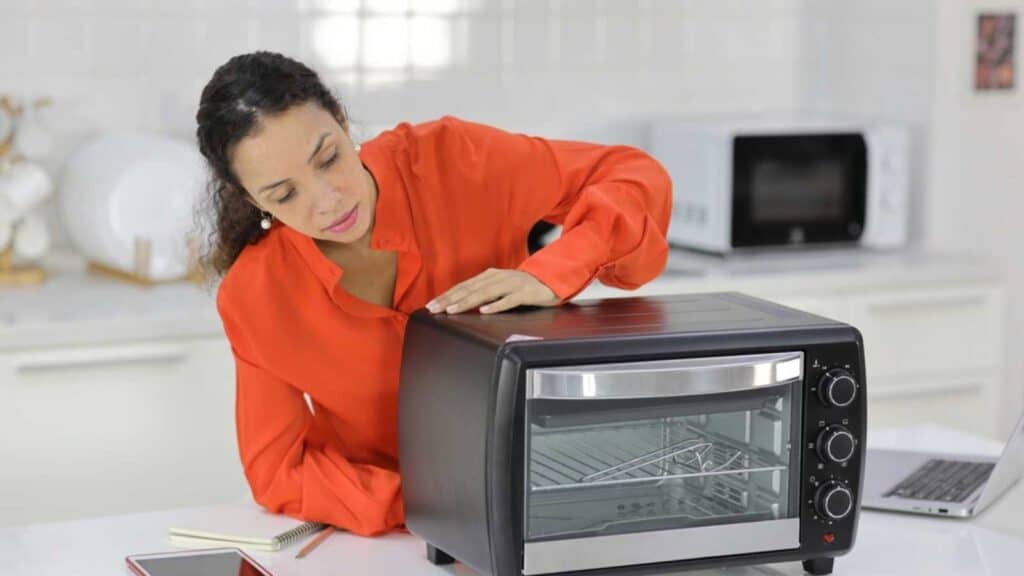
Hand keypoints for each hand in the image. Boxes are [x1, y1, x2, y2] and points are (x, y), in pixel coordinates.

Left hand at [426, 268, 559, 313]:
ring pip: (486, 293)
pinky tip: (485, 311)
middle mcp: (499, 277)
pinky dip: (497, 305)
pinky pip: (509, 300)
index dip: (446, 295)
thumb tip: (463, 304)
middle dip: (450, 299)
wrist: (553, 280)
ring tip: (453, 310)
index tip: (431, 305)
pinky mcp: (525, 293)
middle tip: (434, 308)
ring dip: (468, 301)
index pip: (464, 286)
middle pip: (470, 289)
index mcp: (491, 276)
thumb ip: (485, 293)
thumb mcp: (501, 287)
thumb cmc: (524, 287)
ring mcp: (512, 284)